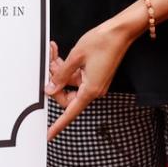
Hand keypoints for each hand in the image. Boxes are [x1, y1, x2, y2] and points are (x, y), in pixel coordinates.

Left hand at [45, 19, 131, 141]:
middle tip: (48, 64)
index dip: (58, 124)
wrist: (120, 32)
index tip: (49, 134)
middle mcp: (94, 89)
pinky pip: (77, 76)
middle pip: (67, 95)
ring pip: (70, 83)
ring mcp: (95, 82)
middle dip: (54, 81)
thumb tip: (51, 88)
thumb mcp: (75, 57)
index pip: (70, 112)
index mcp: (90, 90)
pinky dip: (68, 67)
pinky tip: (61, 54)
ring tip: (53, 52)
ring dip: (60, 70)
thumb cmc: (102, 42)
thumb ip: (61, 75)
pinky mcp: (96, 74)